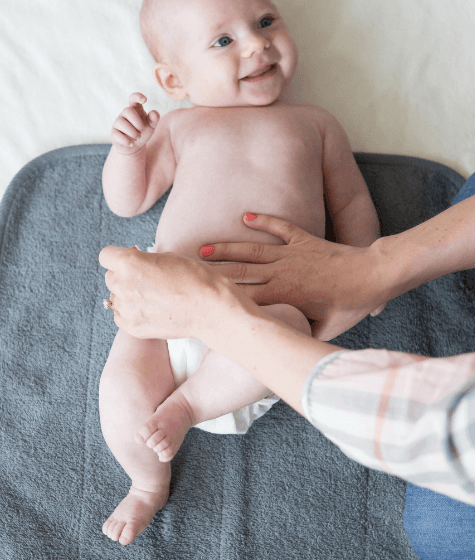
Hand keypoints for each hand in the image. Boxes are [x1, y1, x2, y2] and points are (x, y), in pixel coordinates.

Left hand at [99, 245, 247, 339]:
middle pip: (109, 277)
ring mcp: (127, 309)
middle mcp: (123, 286)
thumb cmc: (194, 278)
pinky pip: (120, 316)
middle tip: (144, 279)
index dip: (118, 256)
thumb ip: (144, 260)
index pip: (106, 255)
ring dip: (126, 295)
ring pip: (114, 298)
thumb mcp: (167, 257)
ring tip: (149, 297)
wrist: (209, 308)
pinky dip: (129, 313)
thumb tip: (134, 264)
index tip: (129, 260)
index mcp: (129, 263)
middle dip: (123, 276)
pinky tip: (147, 310)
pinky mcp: (133, 328)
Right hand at [110, 93, 159, 154]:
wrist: (135, 146)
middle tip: (142, 130)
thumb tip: (153, 113)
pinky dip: (126, 140)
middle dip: (137, 121)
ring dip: (132, 132)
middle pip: (127, 111)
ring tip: (138, 137)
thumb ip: (154, 119)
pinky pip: (117, 135)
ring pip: (121, 122)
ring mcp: (117, 123)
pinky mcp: (113, 133)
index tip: (145, 100)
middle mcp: (124, 114)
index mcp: (135, 109)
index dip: (138, 96)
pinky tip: (131, 143)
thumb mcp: (151, 126)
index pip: (133, 98)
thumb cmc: (142, 132)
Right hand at [197, 213, 389, 340]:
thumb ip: (298, 334)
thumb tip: (280, 344)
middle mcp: (280, 272)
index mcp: (282, 296)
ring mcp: (291, 253)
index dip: (219, 298)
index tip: (197, 299)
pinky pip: (280, 227)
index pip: (243, 298)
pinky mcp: (304, 239)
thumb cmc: (349, 306)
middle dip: (211, 271)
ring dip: (227, 248)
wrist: (373, 275)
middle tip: (185, 268)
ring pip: (251, 250)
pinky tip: (246, 216)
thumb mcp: (322, 330)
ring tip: (203, 247)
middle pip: (239, 271)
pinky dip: (263, 221)